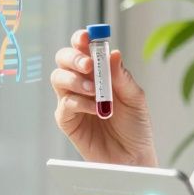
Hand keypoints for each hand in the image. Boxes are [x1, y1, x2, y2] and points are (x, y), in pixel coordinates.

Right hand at [51, 28, 157, 165]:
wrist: (133, 157)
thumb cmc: (135, 126)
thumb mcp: (135, 98)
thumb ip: (122, 77)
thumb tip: (113, 53)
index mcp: (99, 71)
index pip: (83, 47)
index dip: (81, 39)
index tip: (87, 37)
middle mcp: (82, 82)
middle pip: (64, 58)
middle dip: (74, 57)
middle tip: (89, 65)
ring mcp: (72, 100)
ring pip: (58, 77)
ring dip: (75, 80)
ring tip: (95, 92)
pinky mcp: (67, 119)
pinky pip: (65, 104)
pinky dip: (79, 102)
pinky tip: (96, 109)